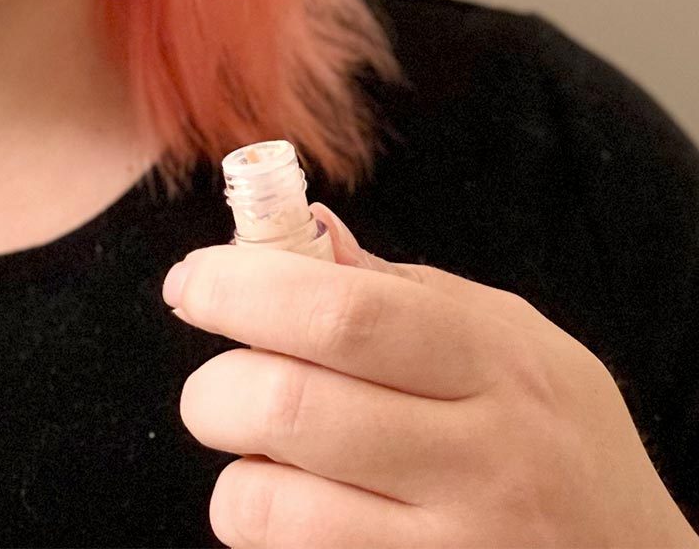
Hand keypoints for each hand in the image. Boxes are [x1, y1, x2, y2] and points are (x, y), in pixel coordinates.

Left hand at [167, 202, 696, 548]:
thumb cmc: (558, 439)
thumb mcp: (509, 339)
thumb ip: (397, 290)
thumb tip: (295, 230)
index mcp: (494, 363)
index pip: (342, 314)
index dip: (241, 290)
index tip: (190, 284)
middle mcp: (484, 462)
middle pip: (291, 410)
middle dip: (215, 389)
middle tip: (215, 388)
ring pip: (277, 511)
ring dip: (235, 480)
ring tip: (259, 463)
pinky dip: (271, 540)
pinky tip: (299, 519)